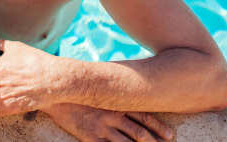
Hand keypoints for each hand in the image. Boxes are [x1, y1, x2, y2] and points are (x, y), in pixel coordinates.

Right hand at [44, 103, 173, 141]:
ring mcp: (101, 128)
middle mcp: (112, 116)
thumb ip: (113, 93)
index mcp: (116, 104)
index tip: (170, 135)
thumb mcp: (99, 90)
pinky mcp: (90, 138)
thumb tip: (127, 91)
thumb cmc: (78, 92)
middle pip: (139, 132)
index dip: (159, 127)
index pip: (144, 116)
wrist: (56, 96)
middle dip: (153, 141)